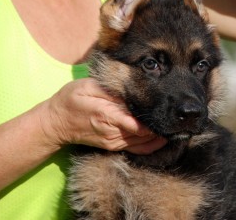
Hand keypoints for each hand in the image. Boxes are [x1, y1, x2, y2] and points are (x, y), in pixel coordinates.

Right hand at [40, 78, 166, 153]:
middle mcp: (112, 133)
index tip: (171, 114)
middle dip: (163, 128)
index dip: (156, 121)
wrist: (56, 123)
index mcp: (107, 116)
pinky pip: (138, 149)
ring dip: (160, 137)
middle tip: (180, 120)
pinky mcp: (114, 147)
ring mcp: (113, 143)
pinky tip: (163, 136)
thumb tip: (132, 91)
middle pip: (145, 135)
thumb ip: (110, 91)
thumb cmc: (71, 100)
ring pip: (144, 144)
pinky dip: (152, 145)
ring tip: (176, 127)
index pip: (138, 124)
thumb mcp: (88, 87)